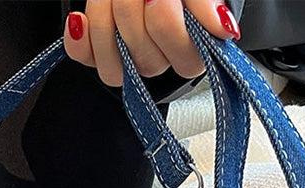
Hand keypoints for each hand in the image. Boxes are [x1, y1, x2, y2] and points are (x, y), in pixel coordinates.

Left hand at [63, 0, 239, 84]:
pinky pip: (83, 58)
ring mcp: (128, 60)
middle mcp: (160, 60)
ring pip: (113, 65)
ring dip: (106, 17)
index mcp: (193, 50)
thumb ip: (205, 4)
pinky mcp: (98, 54)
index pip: (184, 59)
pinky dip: (80, 37)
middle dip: (133, 9)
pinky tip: (81, 17)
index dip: (168, 26)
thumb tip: (224, 29)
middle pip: (145, 58)